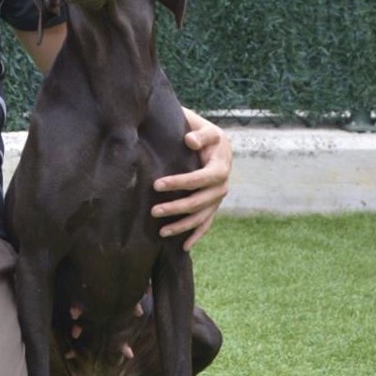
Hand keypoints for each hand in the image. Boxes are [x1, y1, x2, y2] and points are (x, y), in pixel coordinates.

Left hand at [152, 107, 231, 250]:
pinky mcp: (213, 205)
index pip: (199, 179)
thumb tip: (190, 140)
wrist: (217, 144)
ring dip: (182, 226)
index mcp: (220, 167)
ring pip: (201, 217)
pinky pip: (206, 223)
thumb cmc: (205, 135)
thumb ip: (200, 134)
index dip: (179, 183)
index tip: (157, 184)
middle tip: (153, 211)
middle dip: (176, 208)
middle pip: (198, 202)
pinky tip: (184, 247)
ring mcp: (217, 198)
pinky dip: (196, 235)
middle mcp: (222, 186)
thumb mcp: (205, 129)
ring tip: (162, 233)